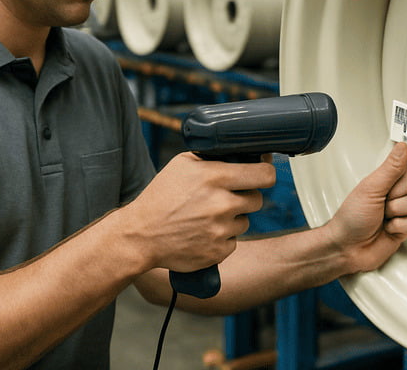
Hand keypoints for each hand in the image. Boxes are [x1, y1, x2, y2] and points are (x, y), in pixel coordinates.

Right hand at [124, 152, 275, 272]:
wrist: (140, 235)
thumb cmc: (161, 196)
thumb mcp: (182, 164)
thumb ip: (213, 157)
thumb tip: (243, 155)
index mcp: (215, 177)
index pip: (264, 174)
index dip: (266, 173)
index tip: (263, 174)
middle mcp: (222, 204)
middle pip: (257, 199)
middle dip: (245, 197)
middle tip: (226, 197)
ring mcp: (221, 230)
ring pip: (245, 221)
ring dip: (232, 219)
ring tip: (207, 217)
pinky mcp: (218, 252)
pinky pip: (233, 242)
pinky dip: (222, 238)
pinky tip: (202, 233)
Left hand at [325, 141, 406, 273]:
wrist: (347, 249)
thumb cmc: (350, 218)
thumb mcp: (370, 188)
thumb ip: (390, 168)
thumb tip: (402, 148)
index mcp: (381, 180)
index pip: (403, 164)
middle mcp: (391, 193)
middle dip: (397, 193)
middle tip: (382, 200)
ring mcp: (398, 211)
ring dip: (396, 212)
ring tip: (382, 217)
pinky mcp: (403, 228)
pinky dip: (398, 227)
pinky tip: (387, 229)